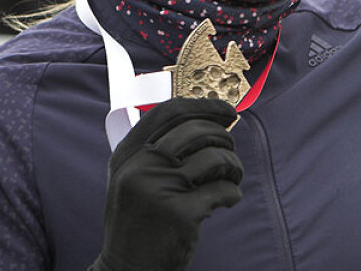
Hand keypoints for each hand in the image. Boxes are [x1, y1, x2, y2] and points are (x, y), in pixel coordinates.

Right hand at [92, 97, 243, 270]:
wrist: (128, 268)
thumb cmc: (138, 221)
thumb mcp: (133, 179)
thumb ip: (157, 150)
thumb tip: (207, 121)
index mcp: (127, 154)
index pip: (169, 111)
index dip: (204, 106)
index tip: (227, 111)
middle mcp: (141, 167)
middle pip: (198, 130)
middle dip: (224, 139)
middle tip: (230, 154)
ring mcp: (160, 189)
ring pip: (216, 158)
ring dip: (233, 168)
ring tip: (230, 180)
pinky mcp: (181, 214)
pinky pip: (223, 190)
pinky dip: (232, 193)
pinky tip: (226, 200)